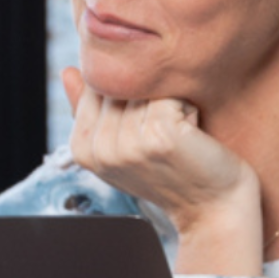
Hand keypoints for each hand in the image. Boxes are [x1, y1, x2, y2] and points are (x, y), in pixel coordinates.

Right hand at [63, 67, 263, 274]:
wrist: (211, 207)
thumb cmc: (170, 171)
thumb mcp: (120, 143)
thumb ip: (90, 108)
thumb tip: (67, 70)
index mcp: (81, 148)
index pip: (96, 86)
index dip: (127, 97)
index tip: (143, 130)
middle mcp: (99, 148)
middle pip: (121, 84)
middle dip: (148, 99)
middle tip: (164, 137)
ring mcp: (128, 143)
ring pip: (146, 87)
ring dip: (170, 105)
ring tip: (177, 138)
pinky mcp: (159, 136)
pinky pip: (170, 94)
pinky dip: (188, 109)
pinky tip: (190, 138)